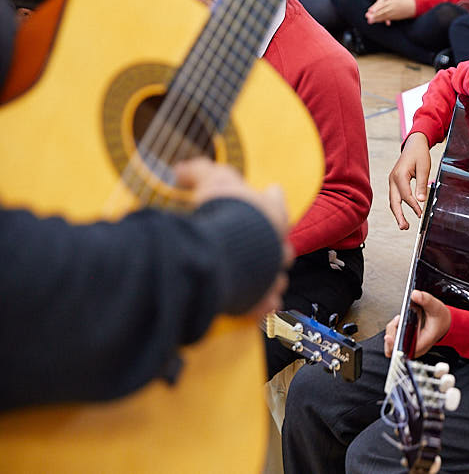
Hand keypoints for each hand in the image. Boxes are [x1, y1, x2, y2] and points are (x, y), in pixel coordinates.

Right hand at [174, 158, 293, 317]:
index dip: (272, 198)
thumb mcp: (213, 180)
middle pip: (282, 243)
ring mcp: (273, 273)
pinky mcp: (261, 299)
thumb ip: (198, 172)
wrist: (232, 248)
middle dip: (273, 244)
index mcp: (272, 212)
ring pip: (277, 276)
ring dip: (269, 276)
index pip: (276, 201)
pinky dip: (260, 304)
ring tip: (258, 277)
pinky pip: (265, 304)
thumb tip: (180, 168)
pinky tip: (254, 306)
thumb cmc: (228, 210)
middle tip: (260, 243)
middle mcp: (279, 243)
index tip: (272, 192)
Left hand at [366, 0, 416, 23]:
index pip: (383, 5)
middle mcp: (393, 8)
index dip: (376, 8)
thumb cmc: (407, 0)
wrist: (415, 7)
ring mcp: (394, 13)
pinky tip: (376, 21)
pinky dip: (381, 20)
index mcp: (393, 2)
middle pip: (382, 12)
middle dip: (374, 15)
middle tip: (367, 17)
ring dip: (376, 19)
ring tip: (369, 21)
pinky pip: (387, 19)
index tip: (370, 10)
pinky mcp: (395, 17)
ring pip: (384, 16)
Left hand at [383, 290, 451, 357]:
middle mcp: (415, 347)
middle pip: (394, 349)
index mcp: (423, 343)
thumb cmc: (441, 319)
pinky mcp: (407, 342)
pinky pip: (394, 340)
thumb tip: (415, 295)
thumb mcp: (436, 307)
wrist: (445, 323)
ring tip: (400, 319)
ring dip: (392, 330)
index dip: (394, 344)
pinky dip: (393, 329)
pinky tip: (399, 321)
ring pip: (392, 345)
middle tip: (398, 319)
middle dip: (392, 332)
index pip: (405, 350)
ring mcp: (410, 345)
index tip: (389, 336)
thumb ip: (426, 300)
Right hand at [388, 132, 431, 229]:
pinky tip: (402, 214)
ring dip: (397, 213)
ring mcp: (392, 181)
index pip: (406, 195)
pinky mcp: (394, 182)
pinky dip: (398, 206)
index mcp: (400, 175)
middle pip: (394, 201)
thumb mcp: (424, 168)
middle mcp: (392, 179)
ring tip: (404, 225)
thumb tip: (421, 200)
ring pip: (392, 200)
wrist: (414, 145)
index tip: (420, 213)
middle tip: (405, 227)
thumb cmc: (420, 155)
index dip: (413, 206)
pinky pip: (394, 196)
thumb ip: (422, 184)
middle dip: (399, 215)